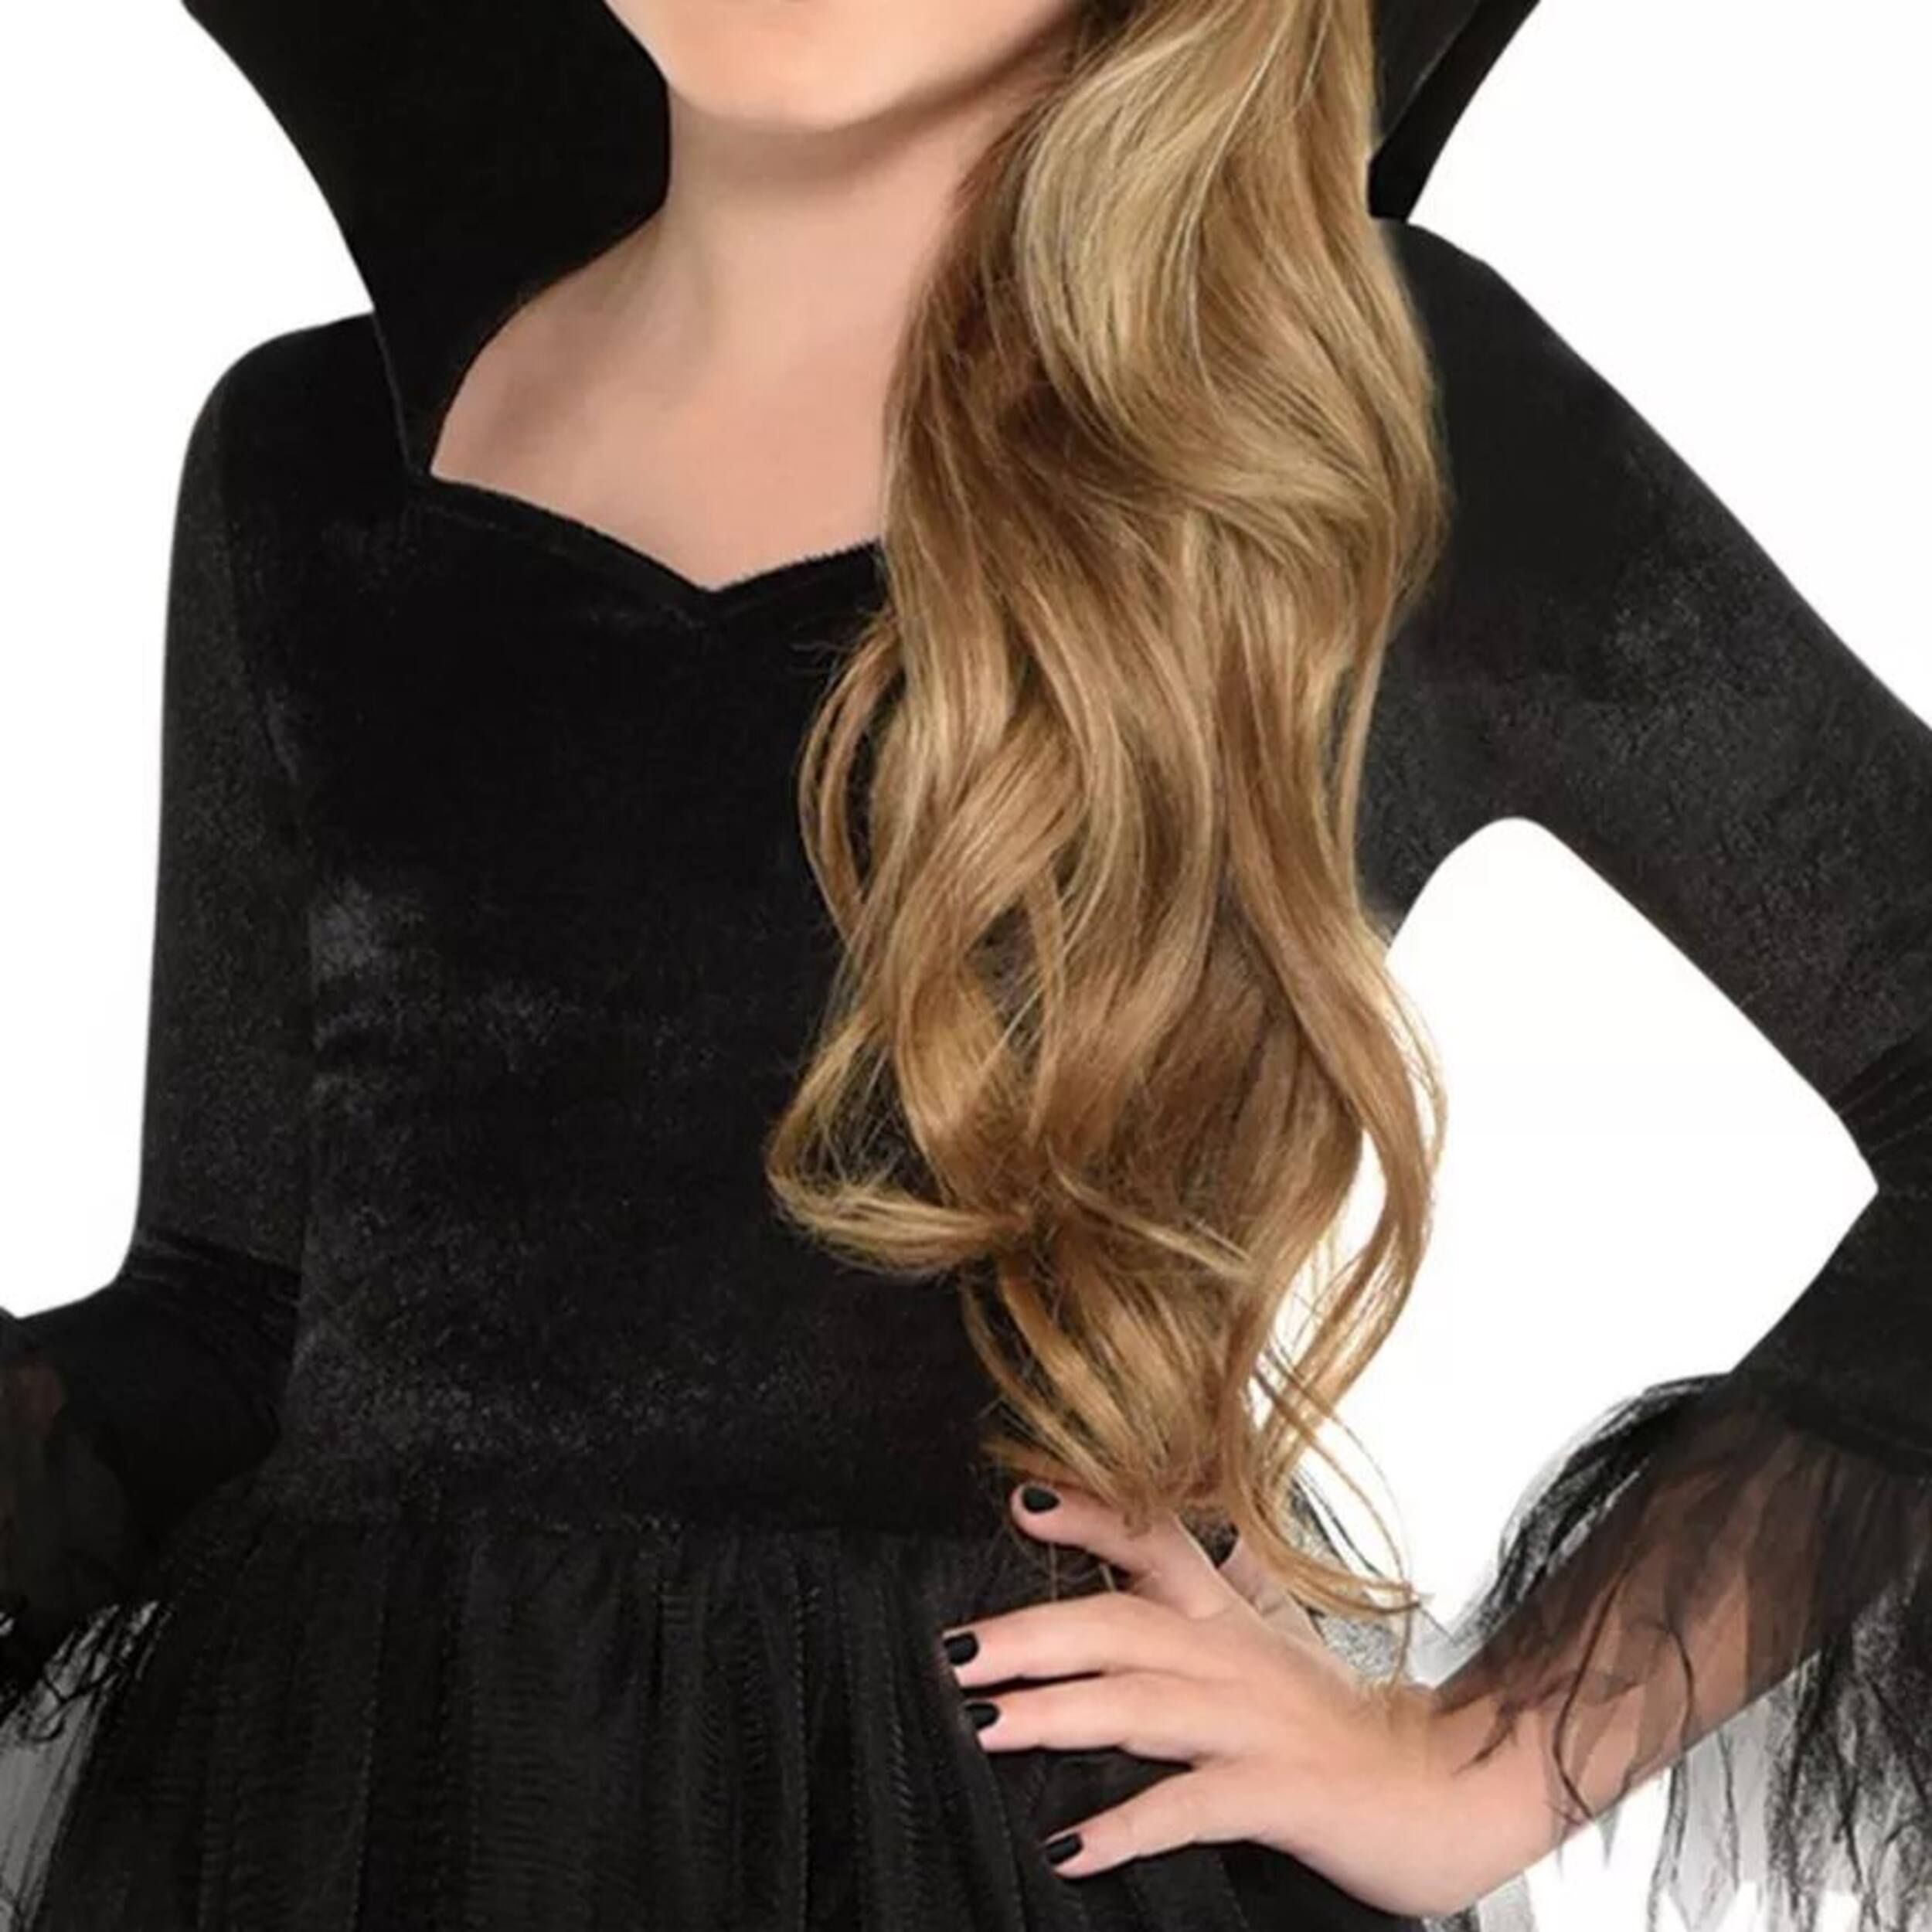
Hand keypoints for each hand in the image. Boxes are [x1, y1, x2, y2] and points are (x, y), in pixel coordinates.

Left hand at [935, 1478, 1522, 1919]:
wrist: (1457, 1787)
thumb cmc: (1354, 1721)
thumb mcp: (1283, 1640)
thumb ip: (1229, 1591)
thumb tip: (1179, 1548)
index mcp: (1231, 1617)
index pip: (1154, 1541)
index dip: (1088, 1513)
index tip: (1018, 1497)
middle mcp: (1236, 1656)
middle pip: (1120, 1625)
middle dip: (1029, 1635)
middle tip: (951, 1651)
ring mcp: (1258, 1723)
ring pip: (1141, 1704)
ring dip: (1055, 1716)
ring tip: (983, 1728)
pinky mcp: (1282, 1793)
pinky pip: (1191, 1806)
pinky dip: (1127, 1824)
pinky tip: (1069, 1845)